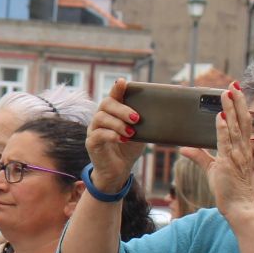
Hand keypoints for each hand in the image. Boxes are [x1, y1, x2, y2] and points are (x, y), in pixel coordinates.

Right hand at [83, 78, 146, 193]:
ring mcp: (94, 130)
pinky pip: (97, 134)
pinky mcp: (91, 143)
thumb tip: (162, 113)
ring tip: (130, 133)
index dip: (117, 88)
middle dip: (122, 109)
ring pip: (101, 117)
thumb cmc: (128, 148)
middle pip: (106, 104)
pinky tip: (121, 139)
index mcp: (112, 112)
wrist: (118, 170)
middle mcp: (101, 118)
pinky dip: (111, 135)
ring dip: (118, 123)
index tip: (123, 82)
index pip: (113, 96)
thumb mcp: (140, 133)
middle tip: (136, 118)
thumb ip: (144, 122)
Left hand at [181, 85, 253, 216]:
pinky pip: (225, 142)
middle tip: (234, 85)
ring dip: (231, 109)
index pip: (242, 124)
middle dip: (238, 102)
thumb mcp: (211, 170)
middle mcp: (242, 150)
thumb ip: (198, 156)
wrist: (238, 206)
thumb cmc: (228, 190)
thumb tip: (183, 148)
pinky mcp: (228, 163)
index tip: (237, 93)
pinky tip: (220, 117)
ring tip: (227, 93)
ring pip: (235, 127)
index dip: (240, 107)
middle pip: (242, 120)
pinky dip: (222, 129)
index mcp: (241, 149)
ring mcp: (237, 155)